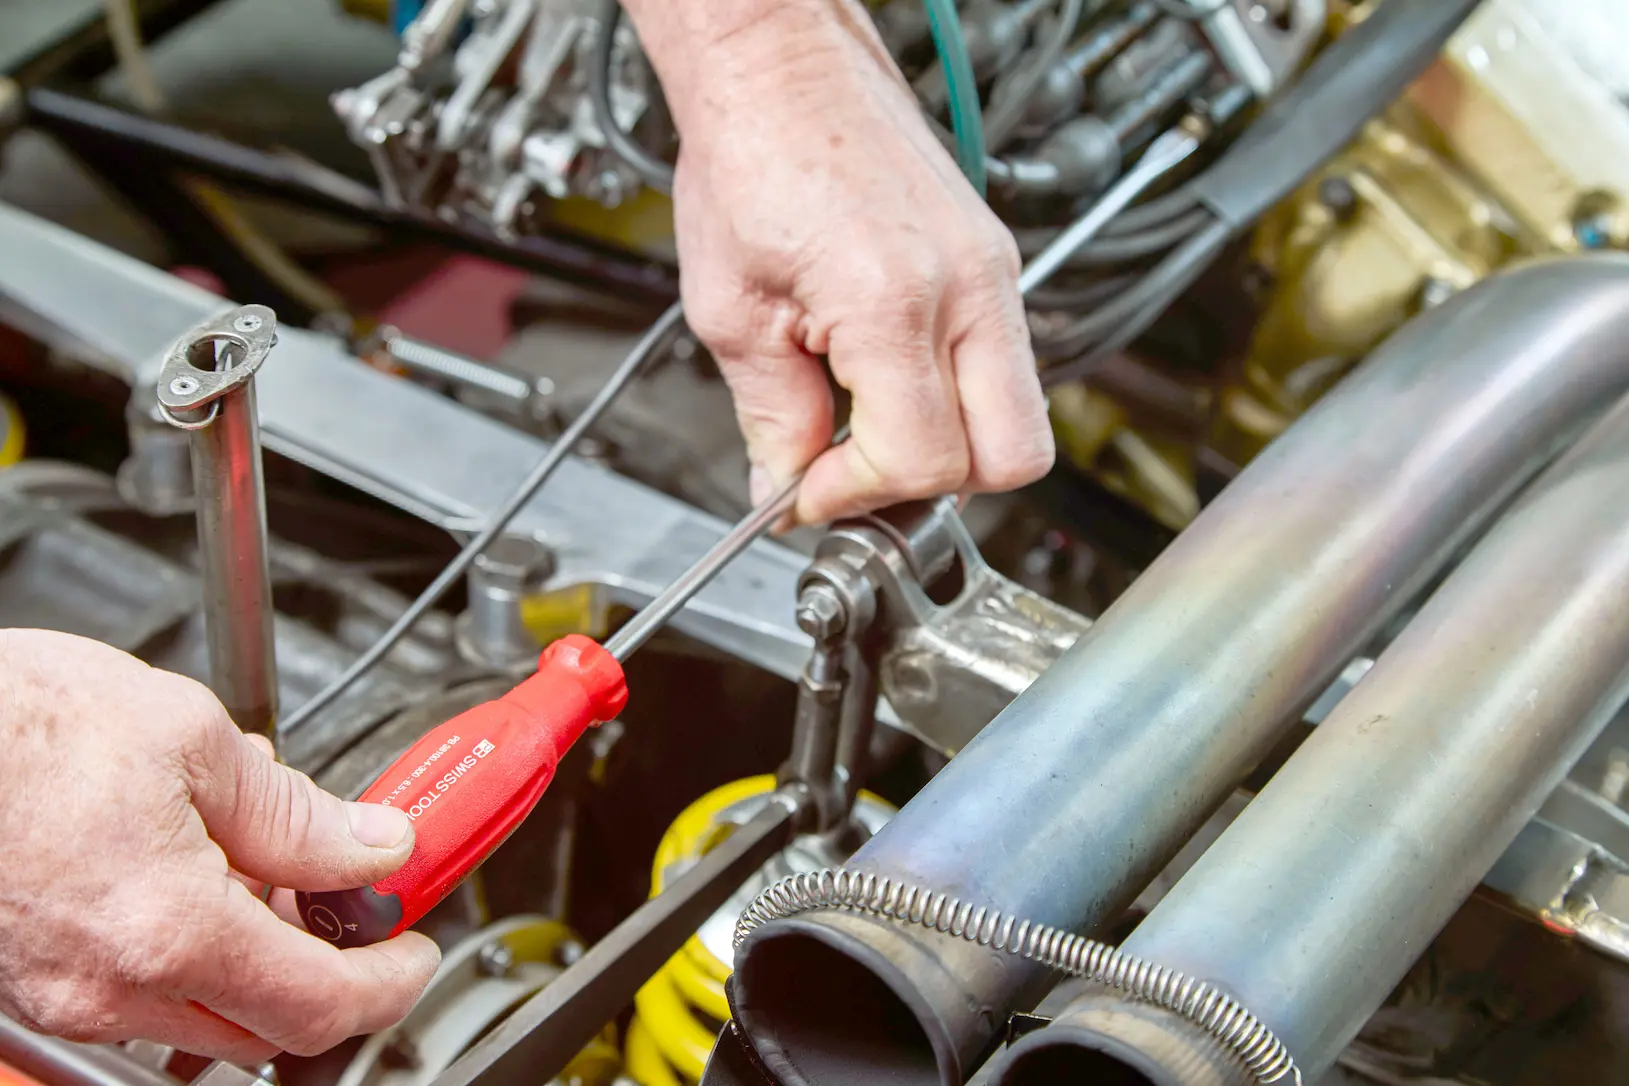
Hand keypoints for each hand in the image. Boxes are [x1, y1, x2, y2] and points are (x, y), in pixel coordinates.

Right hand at [0, 629, 438, 1060]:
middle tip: (355, 904)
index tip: (413, 952)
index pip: (321, 1004)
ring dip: (257, 960)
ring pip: (203, 1015)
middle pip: (265, 1026)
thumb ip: (297, 812)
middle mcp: (112, 985)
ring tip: (269, 870)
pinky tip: (195, 874)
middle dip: (328, 971)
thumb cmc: (17, 723)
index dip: (389, 983)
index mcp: (171, 928)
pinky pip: (140, 994)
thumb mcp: (193, 740)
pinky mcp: (33, 984)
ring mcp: (66, 995)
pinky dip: (191, 954)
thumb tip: (371, 844)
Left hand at [624, 0, 1054, 524]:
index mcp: (894, 300)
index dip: (857, 494)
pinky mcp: (994, 262)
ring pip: (1020, 418)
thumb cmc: (751, 156)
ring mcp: (993, 272)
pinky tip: (886, 382)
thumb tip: (784, 488)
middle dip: (930, 486)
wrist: (780, 68)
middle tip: (856, 478)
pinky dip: (953, 400)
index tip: (807, 492)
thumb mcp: (732, 312)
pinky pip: (1003, 367)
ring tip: (866, 430)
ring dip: (947, 447)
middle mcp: (968, 287)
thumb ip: (770, 418)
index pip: (922, 459)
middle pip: (1013, 457)